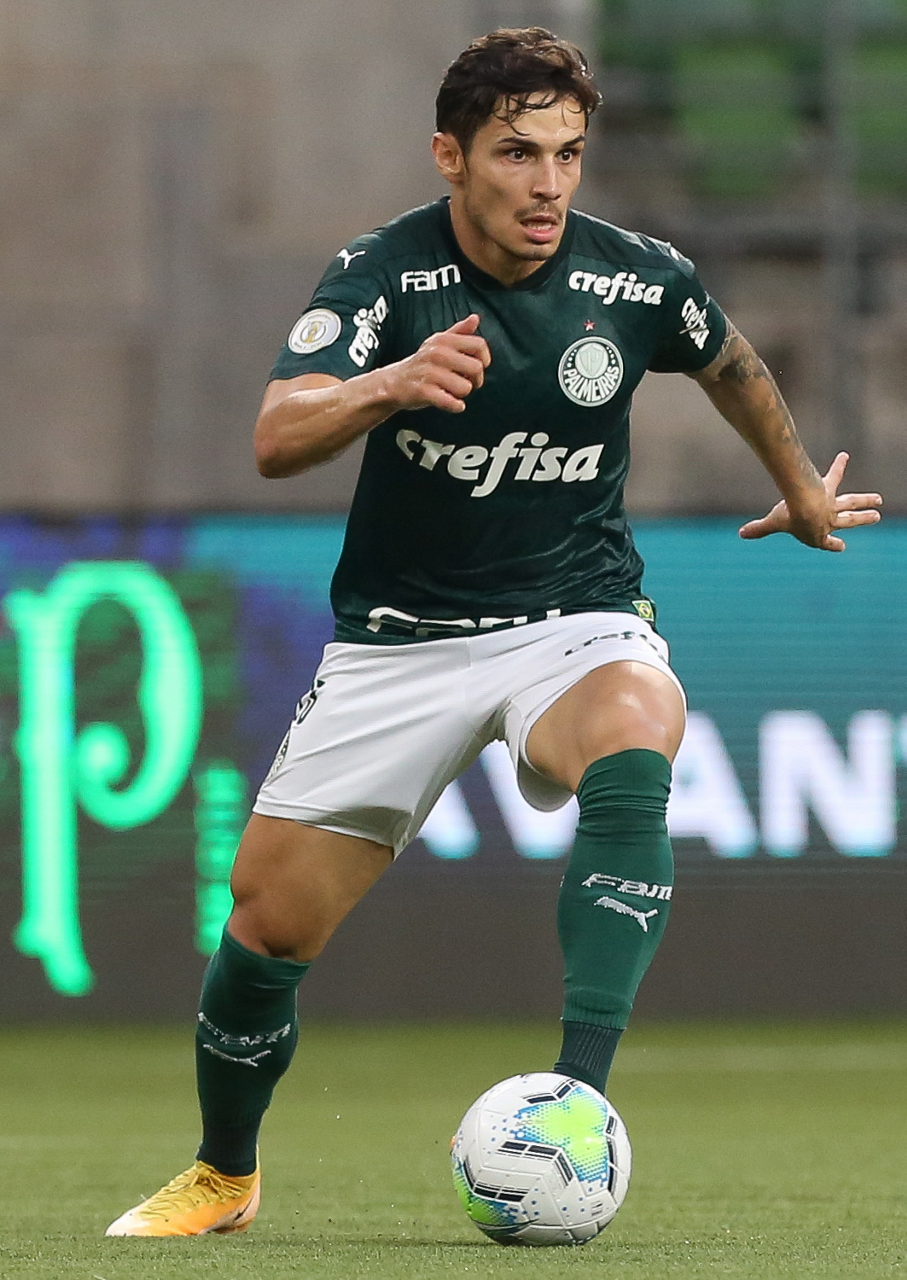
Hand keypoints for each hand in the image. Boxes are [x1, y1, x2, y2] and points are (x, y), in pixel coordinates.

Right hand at [382, 314, 490, 413]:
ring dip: (462, 394)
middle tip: (466, 382)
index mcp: (443, 340)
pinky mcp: (424, 391)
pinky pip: (451, 402)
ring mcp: (429, 372)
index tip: (479, 367)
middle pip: (476, 368)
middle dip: (476, 380)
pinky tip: (452, 404)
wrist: (392, 382)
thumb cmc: (421, 364)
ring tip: (451, 391)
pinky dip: (455, 406)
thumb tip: (475, 318)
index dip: (485, 359)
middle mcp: (437, 354)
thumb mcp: (438, 343)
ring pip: (465, 387)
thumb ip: (459, 332)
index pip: (479, 345)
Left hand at [738, 452, 881, 550]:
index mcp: (818, 535)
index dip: (833, 545)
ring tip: (879, 500)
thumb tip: (741, 534)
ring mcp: (832, 504)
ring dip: (865, 500)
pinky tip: (843, 455)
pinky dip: (838, 465)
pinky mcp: (829, 488)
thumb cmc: (790, 517)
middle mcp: (829, 520)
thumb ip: (759, 529)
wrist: (803, 503)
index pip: (827, 543)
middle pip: (850, 521)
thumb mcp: (774, 524)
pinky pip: (835, 475)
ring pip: (852, 502)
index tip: (842, 547)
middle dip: (863, 519)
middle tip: (876, 516)